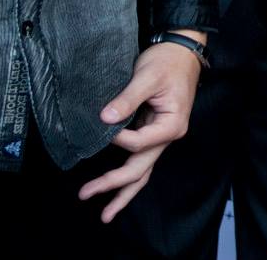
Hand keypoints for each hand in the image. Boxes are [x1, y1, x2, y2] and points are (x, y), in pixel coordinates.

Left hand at [78, 35, 204, 222]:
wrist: (181, 51)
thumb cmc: (167, 62)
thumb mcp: (147, 76)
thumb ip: (127, 98)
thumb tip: (104, 119)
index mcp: (171, 126)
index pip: (139, 143)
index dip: (117, 139)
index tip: (102, 124)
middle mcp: (167, 137)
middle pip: (140, 170)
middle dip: (113, 185)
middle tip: (85, 193)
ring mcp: (160, 138)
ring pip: (142, 172)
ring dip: (123, 192)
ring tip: (105, 214)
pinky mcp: (152, 133)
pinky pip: (139, 160)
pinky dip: (126, 176)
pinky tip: (112, 186)